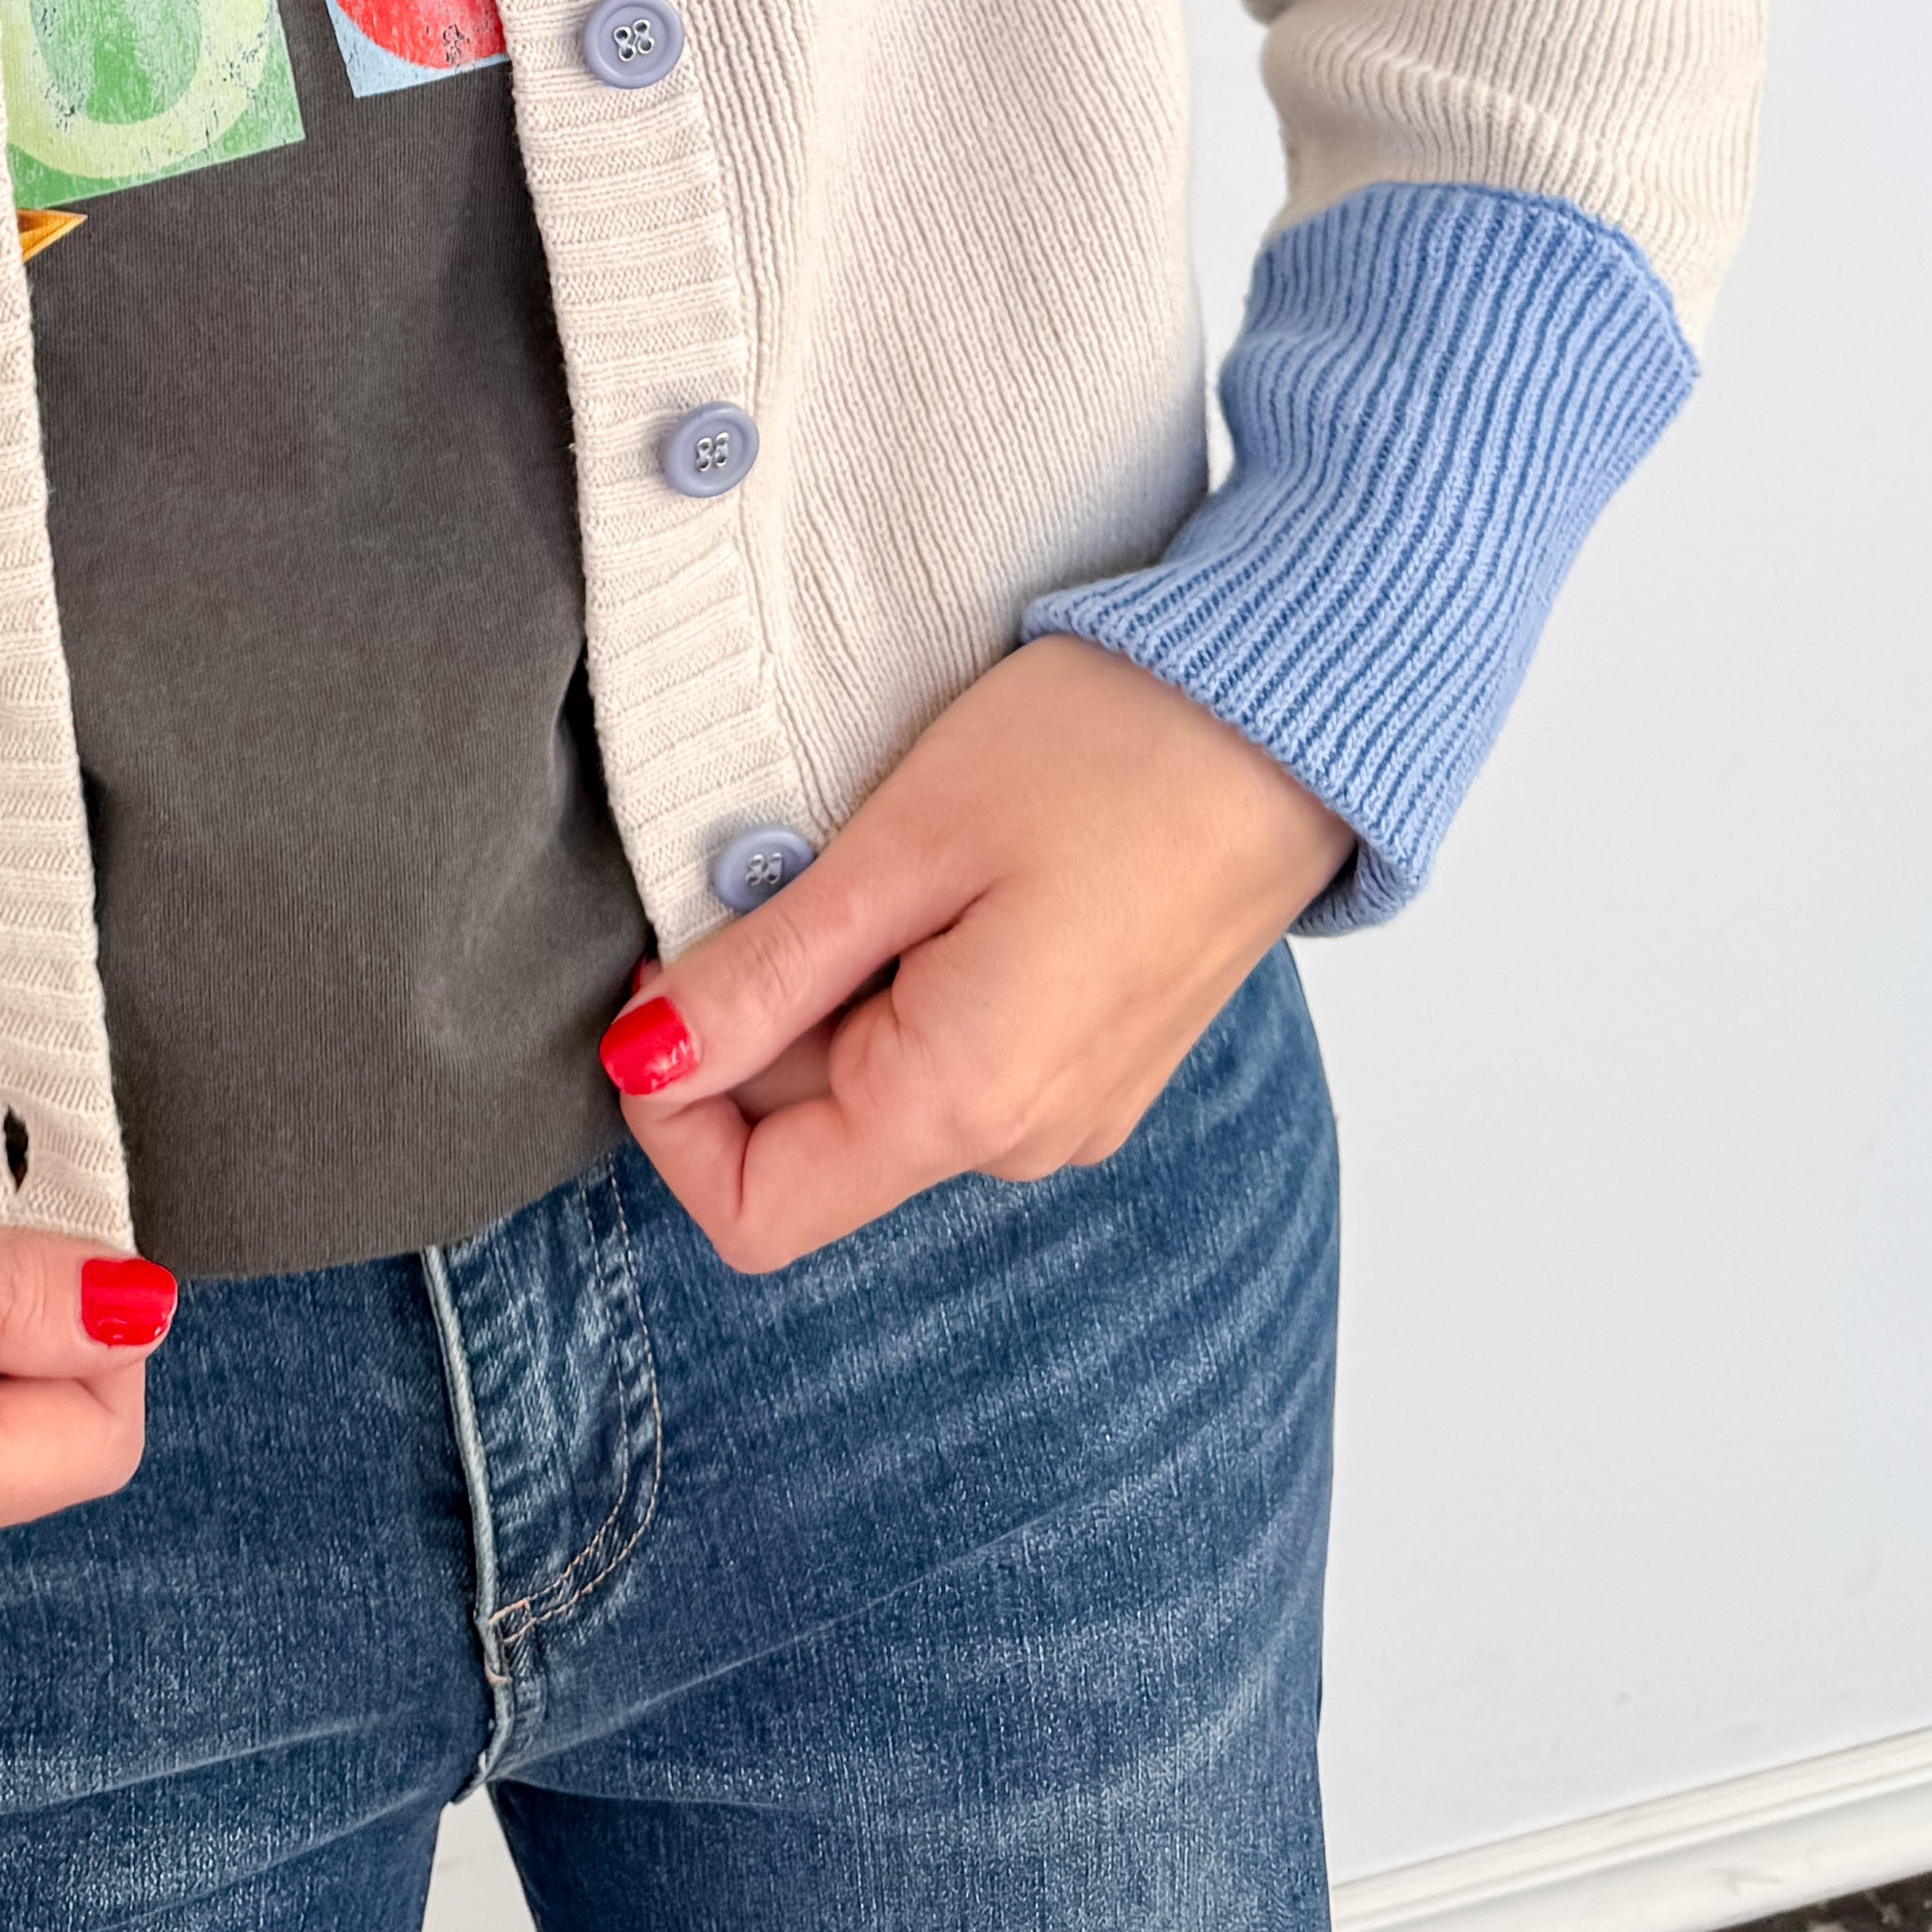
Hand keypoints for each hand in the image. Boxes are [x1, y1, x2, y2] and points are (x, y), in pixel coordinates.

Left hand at [597, 635, 1345, 1272]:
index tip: (665, 967)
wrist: (1288, 717)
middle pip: (811, 1143)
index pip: (754, 1215)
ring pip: (877, 1091)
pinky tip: (941, 872)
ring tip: (878, 857)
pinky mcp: (1092, 1055)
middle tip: (785, 863)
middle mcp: (1022, 1142)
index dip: (671, 1109)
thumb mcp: (902, 846)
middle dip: (757, 1021)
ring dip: (834, 990)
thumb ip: (766, 974)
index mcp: (966, 1106)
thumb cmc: (1106, 752)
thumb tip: (643, 1059)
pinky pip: (950, 1055)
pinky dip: (903, 978)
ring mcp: (1067, 1105)